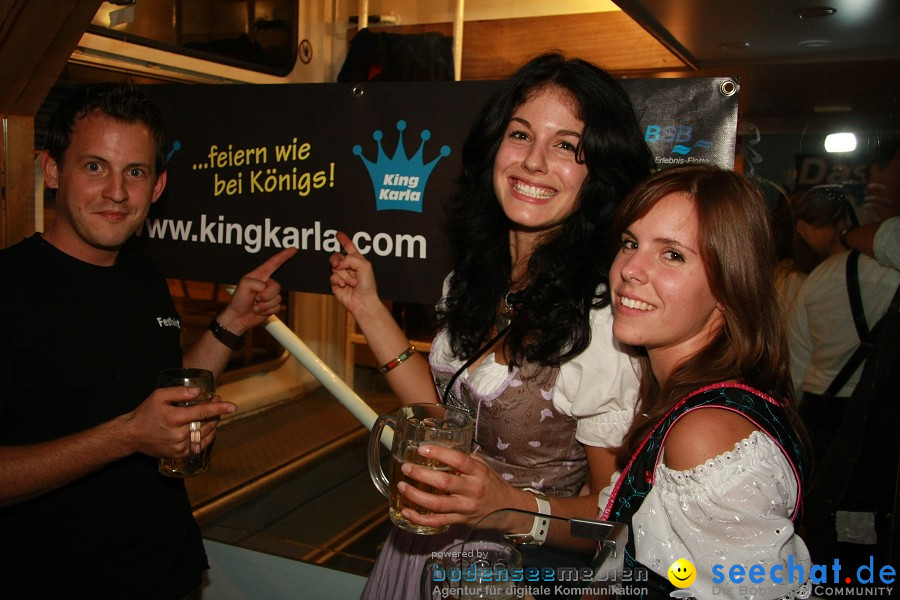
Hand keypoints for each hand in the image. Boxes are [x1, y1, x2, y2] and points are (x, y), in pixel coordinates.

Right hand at [121, 386, 235, 457]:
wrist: (132, 435)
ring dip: (213, 424)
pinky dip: (207, 437)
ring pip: (205, 435)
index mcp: (174, 418)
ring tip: (212, 413)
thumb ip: (180, 392)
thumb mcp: (159, 396)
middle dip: (216, 413)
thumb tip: (199, 391)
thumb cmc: (146, 413)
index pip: (202, 412)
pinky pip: (200, 446)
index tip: (233, 406)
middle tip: (217, 401)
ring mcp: (180, 447)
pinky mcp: (180, 454)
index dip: (219, 408)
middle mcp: (179, 435)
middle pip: (207, 424)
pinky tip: (208, 428)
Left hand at [219, 246, 296, 333]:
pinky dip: (267, 310)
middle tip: (255, 298)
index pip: (273, 263)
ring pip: (278, 297)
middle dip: (266, 295)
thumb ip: (256, 283)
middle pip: (277, 285)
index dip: (283, 256)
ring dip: (265, 304)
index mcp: (258, 275)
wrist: (238, 318)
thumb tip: (266, 287)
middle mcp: (266, 283)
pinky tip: (259, 310)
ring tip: (255, 305)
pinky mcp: (272, 304)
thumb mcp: (243, 286)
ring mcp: (269, 294)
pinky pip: (277, 306)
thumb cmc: (238, 301)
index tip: (293, 250)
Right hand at [329, 231, 381, 314]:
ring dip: (345, 275)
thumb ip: (350, 258)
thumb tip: (338, 263)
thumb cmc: (367, 284)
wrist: (363, 300)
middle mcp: (348, 266)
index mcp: (357, 260)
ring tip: (353, 282)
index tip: (338, 234)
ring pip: (335, 268)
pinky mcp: (336, 284)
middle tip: (337, 264)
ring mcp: (341, 275)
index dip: (344, 240)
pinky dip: (339, 281)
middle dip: (336, 259)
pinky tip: (345, 286)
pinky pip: (332, 277)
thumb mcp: (364, 265)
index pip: (349, 247)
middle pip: (336, 256)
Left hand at [395, 445, 521, 528]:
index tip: (422, 449)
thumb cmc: (492, 485)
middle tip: (406, 468)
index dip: (439, 453)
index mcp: (478, 472)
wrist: (508, 509)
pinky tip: (407, 512)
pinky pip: (437, 521)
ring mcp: (465, 507)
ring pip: (437, 504)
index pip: (458, 460)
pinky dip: (420, 518)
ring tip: (402, 487)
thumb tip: (442, 450)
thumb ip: (464, 460)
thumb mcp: (483, 467)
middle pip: (444, 483)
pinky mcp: (460, 521)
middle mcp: (472, 490)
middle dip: (421, 475)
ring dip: (416, 496)